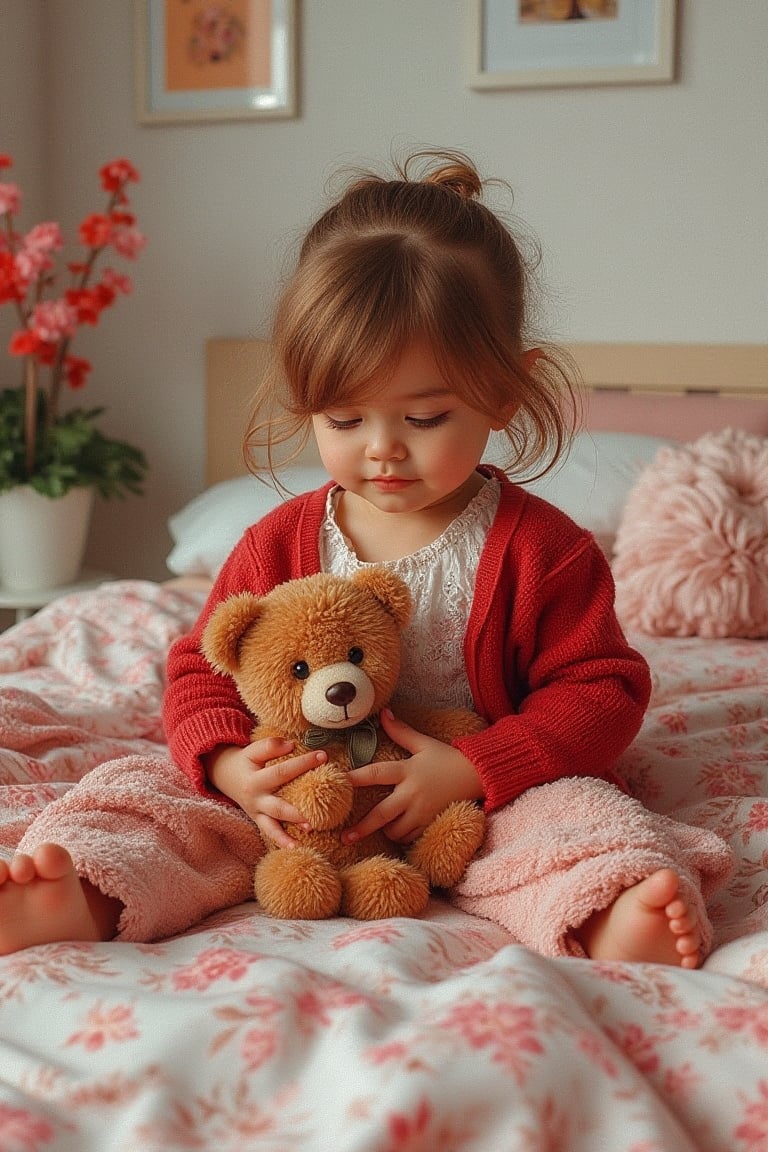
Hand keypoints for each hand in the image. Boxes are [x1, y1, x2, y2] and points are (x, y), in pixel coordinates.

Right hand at [205, 738, 326, 847]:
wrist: (224, 776)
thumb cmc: (245, 761)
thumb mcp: (253, 750)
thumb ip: (270, 746)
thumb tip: (292, 745)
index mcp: (255, 779)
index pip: (282, 771)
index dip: (303, 763)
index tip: (323, 756)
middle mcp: (255, 799)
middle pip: (279, 804)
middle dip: (300, 804)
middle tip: (321, 803)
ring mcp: (256, 812)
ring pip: (274, 824)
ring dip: (291, 827)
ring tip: (310, 828)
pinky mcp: (258, 820)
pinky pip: (270, 833)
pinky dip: (282, 841)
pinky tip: (296, 848)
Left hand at [341, 709, 482, 844]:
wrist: (479, 775)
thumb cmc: (448, 758)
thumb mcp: (424, 743)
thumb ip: (401, 731)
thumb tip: (383, 713)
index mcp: (408, 770)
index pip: (376, 774)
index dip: (355, 778)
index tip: (338, 784)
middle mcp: (413, 793)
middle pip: (381, 814)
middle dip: (362, 828)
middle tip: (344, 837)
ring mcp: (423, 812)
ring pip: (396, 831)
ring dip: (386, 831)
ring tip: (382, 827)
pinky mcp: (432, 824)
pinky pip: (412, 838)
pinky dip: (404, 837)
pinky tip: (400, 832)